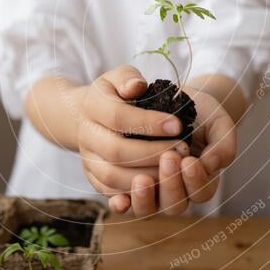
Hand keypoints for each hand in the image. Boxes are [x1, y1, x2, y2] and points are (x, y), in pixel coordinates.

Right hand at [75, 65, 190, 208]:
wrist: (90, 116)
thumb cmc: (115, 94)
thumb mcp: (120, 76)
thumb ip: (128, 77)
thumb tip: (136, 86)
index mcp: (92, 106)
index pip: (119, 117)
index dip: (148, 123)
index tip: (177, 124)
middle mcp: (86, 135)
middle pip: (116, 151)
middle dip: (152, 153)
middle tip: (182, 149)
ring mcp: (88, 159)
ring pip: (113, 177)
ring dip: (147, 176)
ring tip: (175, 168)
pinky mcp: (93, 178)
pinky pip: (110, 192)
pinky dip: (133, 194)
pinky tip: (159, 186)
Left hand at [109, 88, 237, 216]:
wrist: (171, 100)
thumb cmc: (200, 114)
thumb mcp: (218, 123)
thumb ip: (223, 144)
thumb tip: (213, 163)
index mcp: (201, 180)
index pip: (201, 192)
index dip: (196, 181)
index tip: (189, 161)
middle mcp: (177, 191)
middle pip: (175, 206)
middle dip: (172, 184)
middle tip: (169, 158)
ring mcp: (152, 192)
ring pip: (148, 210)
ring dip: (145, 198)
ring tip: (142, 179)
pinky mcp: (128, 186)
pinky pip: (124, 204)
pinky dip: (122, 204)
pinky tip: (119, 200)